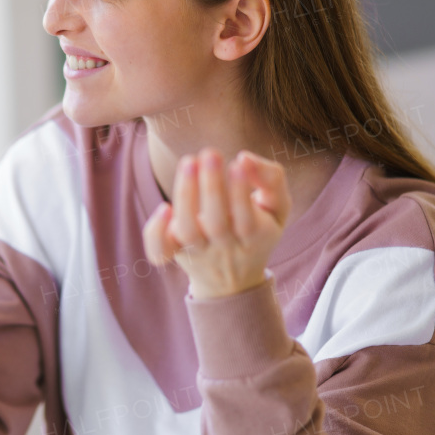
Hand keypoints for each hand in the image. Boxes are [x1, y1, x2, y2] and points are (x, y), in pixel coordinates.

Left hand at [142, 148, 290, 299]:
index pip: (247, 219)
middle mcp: (224, 248)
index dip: (241, 192)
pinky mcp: (175, 252)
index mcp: (255, 237)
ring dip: (186, 196)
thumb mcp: (278, 206)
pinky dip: (156, 233)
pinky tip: (163, 209)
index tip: (238, 161)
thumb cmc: (258, 229)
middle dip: (212, 187)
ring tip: (190, 162)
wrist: (233, 280)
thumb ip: (272, 178)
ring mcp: (198, 252)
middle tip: (210, 153)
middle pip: (216, 224)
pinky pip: (160, 252)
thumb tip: (244, 158)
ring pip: (188, 232)